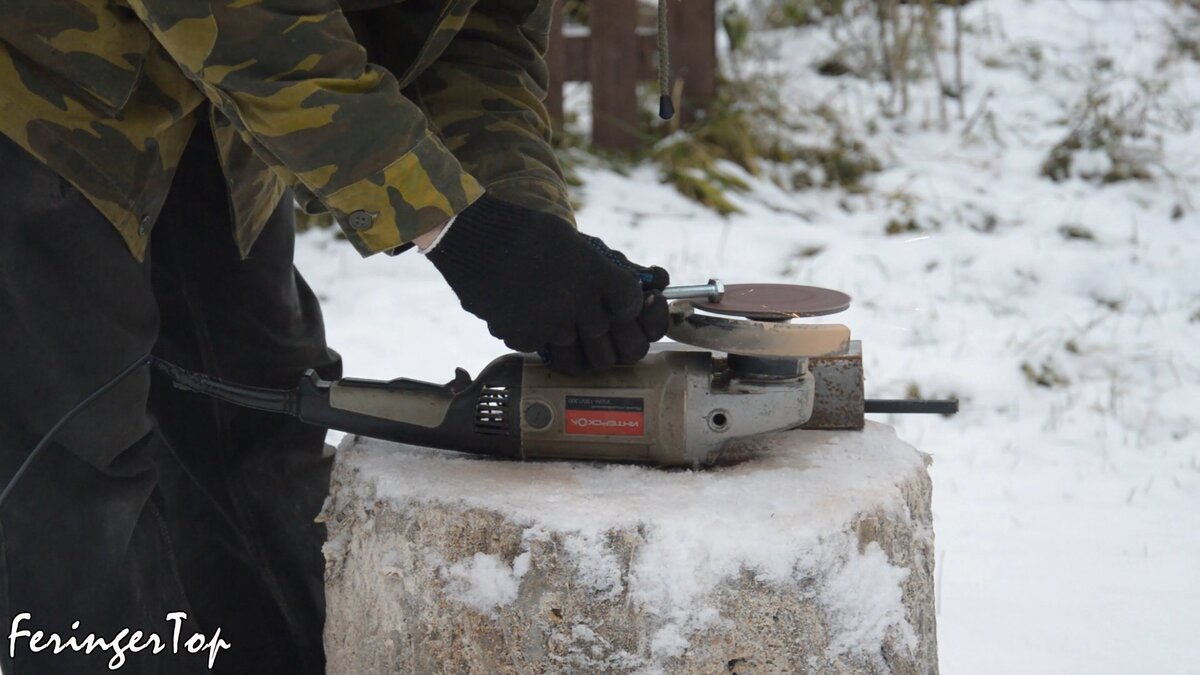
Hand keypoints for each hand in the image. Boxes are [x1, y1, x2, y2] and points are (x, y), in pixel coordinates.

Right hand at [426, 195, 669, 373]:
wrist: (478, 241)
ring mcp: (554, 328)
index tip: (627, 304)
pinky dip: (546, 343)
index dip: (635, 309)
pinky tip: (537, 320)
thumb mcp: (582, 245)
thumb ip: (617, 268)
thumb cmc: (531, 235)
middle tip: (609, 331)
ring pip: (585, 362)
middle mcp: (583, 307)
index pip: (635, 308)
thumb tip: (656, 278)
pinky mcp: (527, 339)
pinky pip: (548, 353)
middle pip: (623, 351)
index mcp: (600, 276)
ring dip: (584, 350)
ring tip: (574, 332)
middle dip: (620, 343)